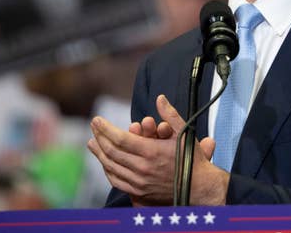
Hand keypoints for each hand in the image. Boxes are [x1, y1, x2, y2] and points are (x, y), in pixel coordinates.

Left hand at [88, 95, 226, 205]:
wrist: (198, 187)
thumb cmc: (192, 159)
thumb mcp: (184, 133)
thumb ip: (170, 115)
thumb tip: (160, 98)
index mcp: (151, 152)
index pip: (120, 139)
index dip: (105, 128)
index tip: (97, 119)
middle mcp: (142, 168)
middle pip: (112, 151)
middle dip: (99, 137)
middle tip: (93, 126)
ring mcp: (139, 182)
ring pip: (111, 166)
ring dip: (99, 153)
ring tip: (92, 142)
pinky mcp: (139, 192)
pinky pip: (116, 180)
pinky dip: (107, 169)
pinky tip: (104, 162)